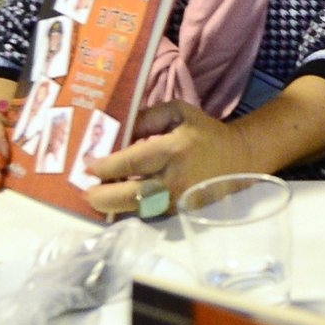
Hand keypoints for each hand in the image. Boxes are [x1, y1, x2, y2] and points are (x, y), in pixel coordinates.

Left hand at [87, 98, 247, 216]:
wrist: (240, 157)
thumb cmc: (204, 132)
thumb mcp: (177, 112)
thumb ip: (146, 117)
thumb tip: (116, 130)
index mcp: (173, 150)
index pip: (131, 162)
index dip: (105, 167)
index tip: (87, 166)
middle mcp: (174, 179)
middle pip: (131, 195)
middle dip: (102, 196)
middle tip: (85, 191)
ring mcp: (178, 199)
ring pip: (137, 209)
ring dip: (113, 206)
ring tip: (95, 197)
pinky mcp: (180, 211)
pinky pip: (148, 213)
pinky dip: (130, 208)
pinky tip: (116, 201)